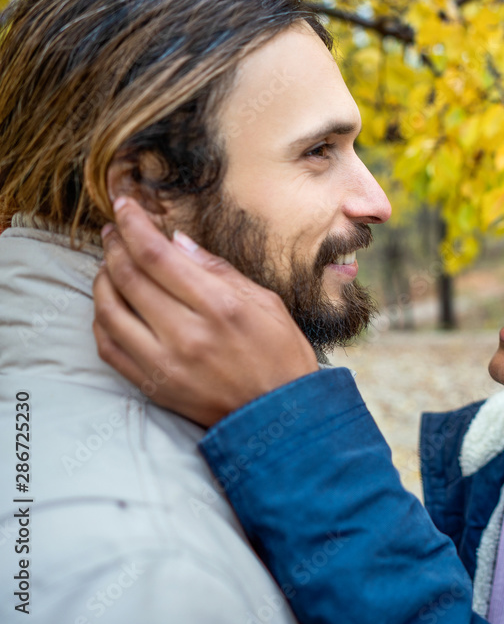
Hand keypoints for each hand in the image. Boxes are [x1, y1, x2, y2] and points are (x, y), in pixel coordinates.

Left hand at [93, 197, 319, 426]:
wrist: (281, 416)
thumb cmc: (282, 356)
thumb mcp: (266, 303)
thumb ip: (220, 271)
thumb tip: (178, 242)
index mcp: (220, 307)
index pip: (158, 256)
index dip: (134, 225)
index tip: (124, 206)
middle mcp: (187, 334)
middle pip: (129, 277)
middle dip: (114, 245)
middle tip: (113, 230)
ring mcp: (165, 363)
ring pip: (110, 310)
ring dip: (102, 279)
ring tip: (109, 264)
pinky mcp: (153, 386)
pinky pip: (109, 346)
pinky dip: (102, 319)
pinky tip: (110, 304)